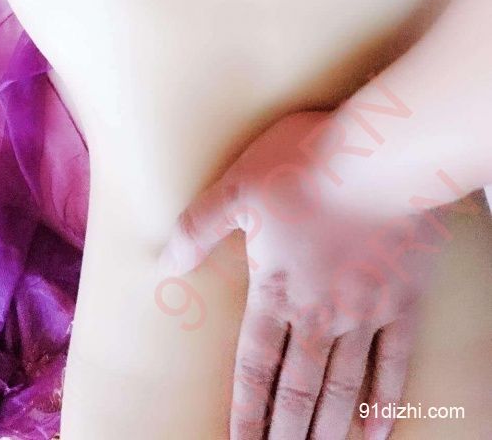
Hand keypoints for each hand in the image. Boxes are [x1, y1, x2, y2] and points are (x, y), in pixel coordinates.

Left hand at [159, 111, 440, 439]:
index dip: (246, 409)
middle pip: (298, 387)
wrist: (381, 156)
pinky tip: (375, 431)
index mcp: (277, 288)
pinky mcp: (402, 301)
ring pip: (342, 386)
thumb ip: (199, 228)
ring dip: (328, 428)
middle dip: (284, 431)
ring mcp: (364, 311)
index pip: (255, 364)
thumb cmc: (306, 164)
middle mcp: (320, 312)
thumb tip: (164, 264)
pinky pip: (394, 364)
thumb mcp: (237, 187)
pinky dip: (384, 400)